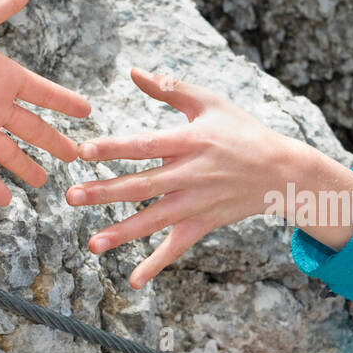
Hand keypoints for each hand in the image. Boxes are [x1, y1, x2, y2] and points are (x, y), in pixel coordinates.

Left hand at [0, 0, 91, 205]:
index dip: (66, 103)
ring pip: (11, 153)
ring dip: (28, 168)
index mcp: (5, 77)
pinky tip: (7, 201)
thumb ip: (3, 4)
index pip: (45, 94)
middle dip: (56, 143)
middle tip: (76, 155)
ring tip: (45, 183)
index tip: (87, 111)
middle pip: (34, 129)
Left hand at [66, 67, 296, 288]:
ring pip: (155, 220)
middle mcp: (191, 175)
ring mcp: (197, 203)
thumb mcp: (211, 103)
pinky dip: (156, 264)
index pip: (145, 145)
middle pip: (142, 185)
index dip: (114, 148)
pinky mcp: (204, 223)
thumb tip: (133, 71)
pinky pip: (177, 247)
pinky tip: (133, 280)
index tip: (84, 151)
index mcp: (189, 142)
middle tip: (71, 197)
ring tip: (92, 244)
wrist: (281, 171)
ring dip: (122, 234)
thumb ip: (171, 89)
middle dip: (105, 193)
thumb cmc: (243, 132)